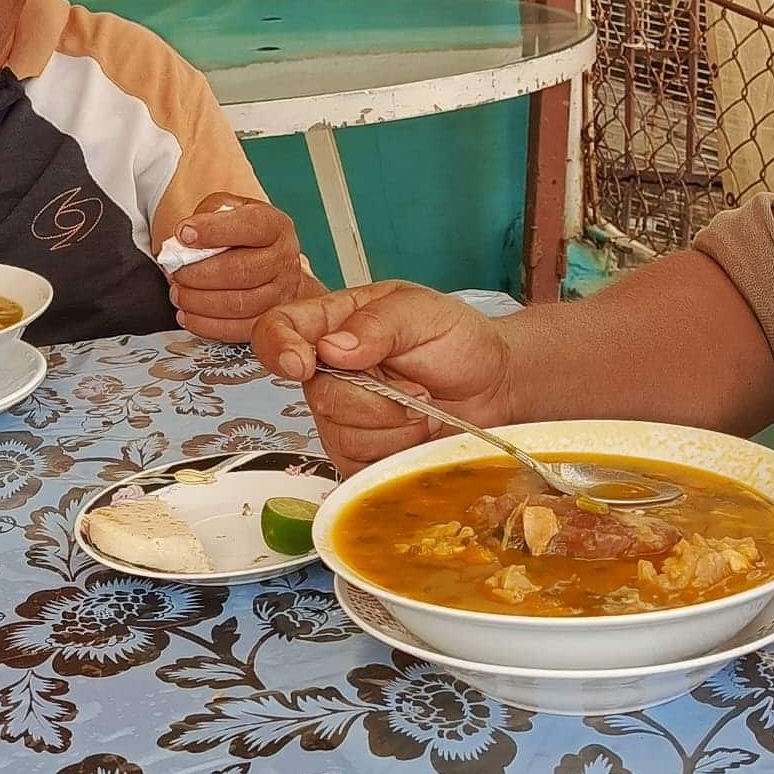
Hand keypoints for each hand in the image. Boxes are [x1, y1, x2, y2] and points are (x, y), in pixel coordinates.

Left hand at [166, 194, 308, 342]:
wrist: (256, 253)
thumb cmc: (237, 231)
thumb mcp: (223, 208)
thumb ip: (207, 216)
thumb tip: (185, 239)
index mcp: (274, 225)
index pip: (249, 226)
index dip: (213, 231)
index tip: (183, 234)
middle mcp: (284, 259)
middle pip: (241, 271)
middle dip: (199, 273)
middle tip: (175, 270)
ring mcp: (281, 292)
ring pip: (238, 304)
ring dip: (199, 301)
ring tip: (178, 292)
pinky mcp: (269, 317)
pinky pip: (238, 329)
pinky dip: (206, 325)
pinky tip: (188, 313)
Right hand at [253, 281, 513, 471]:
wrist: (495, 387)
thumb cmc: (459, 341)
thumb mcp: (423, 312)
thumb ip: (378, 325)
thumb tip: (332, 348)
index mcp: (334, 323)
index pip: (278, 330)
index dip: (279, 348)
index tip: (305, 364)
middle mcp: (329, 371)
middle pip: (318, 396)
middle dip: (376, 396)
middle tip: (416, 383)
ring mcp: (341, 416)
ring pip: (342, 434)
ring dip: (395, 424)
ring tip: (422, 404)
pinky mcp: (358, 454)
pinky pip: (360, 462)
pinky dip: (398, 448)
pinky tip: (417, 431)